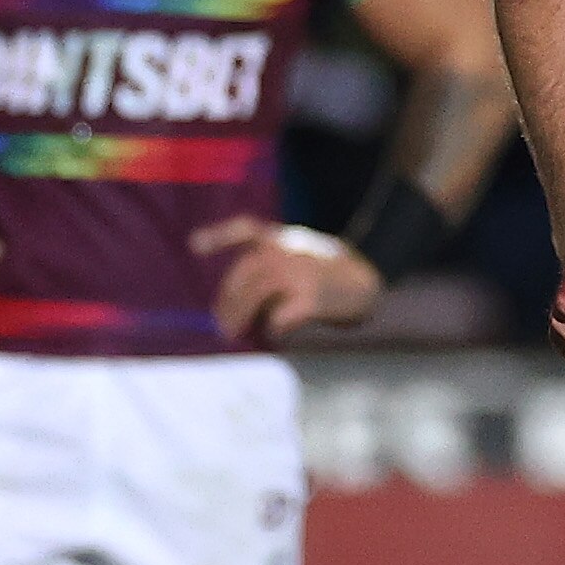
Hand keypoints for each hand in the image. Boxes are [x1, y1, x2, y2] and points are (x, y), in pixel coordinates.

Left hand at [194, 217, 379, 344]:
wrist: (369, 285)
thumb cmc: (332, 276)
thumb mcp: (304, 257)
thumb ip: (274, 270)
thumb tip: (239, 309)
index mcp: (284, 239)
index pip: (246, 228)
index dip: (219, 235)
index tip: (194, 245)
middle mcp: (288, 252)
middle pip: (243, 275)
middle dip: (227, 302)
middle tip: (222, 326)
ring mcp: (298, 274)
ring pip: (254, 297)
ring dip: (239, 318)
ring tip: (232, 335)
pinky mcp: (309, 298)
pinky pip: (277, 318)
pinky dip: (271, 330)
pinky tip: (273, 336)